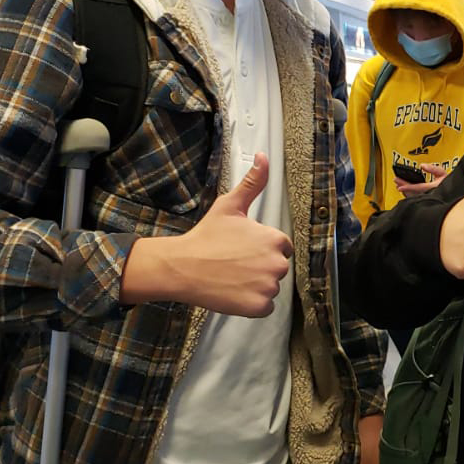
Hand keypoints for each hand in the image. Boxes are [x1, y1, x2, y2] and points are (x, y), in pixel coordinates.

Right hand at [121, 153, 291, 315]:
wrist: (182, 266)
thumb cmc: (205, 236)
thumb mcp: (230, 205)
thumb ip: (253, 182)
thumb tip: (264, 157)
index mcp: (274, 239)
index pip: (280, 247)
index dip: (261, 248)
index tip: (242, 249)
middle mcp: (277, 263)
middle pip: (277, 268)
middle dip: (260, 267)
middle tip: (234, 263)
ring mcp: (268, 287)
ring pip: (271, 287)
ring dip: (256, 285)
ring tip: (232, 276)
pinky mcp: (258, 306)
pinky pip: (264, 306)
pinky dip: (251, 303)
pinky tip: (233, 291)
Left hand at [394, 163, 447, 197]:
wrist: (453, 191)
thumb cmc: (449, 183)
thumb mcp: (442, 173)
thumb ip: (433, 169)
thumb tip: (422, 166)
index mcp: (433, 188)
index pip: (418, 188)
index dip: (408, 187)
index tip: (400, 186)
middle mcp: (429, 194)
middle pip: (413, 192)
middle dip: (404, 186)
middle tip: (396, 181)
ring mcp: (427, 198)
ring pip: (413, 196)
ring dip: (405, 191)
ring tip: (399, 185)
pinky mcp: (426, 200)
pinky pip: (415, 198)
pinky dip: (409, 194)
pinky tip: (405, 192)